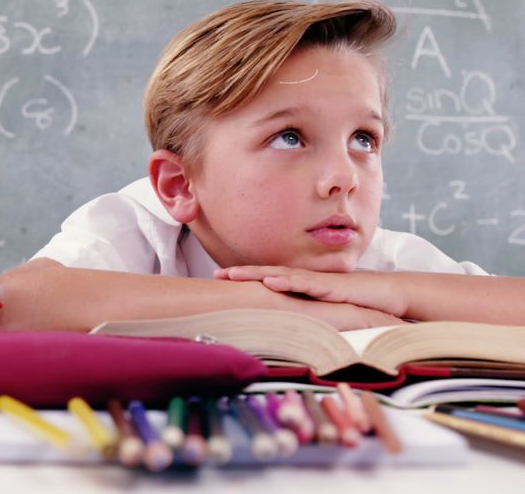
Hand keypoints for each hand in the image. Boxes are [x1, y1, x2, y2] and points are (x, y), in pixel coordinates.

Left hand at [215, 266, 407, 318]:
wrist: (388, 295)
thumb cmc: (355, 303)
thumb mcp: (324, 313)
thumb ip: (305, 316)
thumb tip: (284, 329)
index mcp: (301, 285)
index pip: (267, 280)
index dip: (245, 279)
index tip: (220, 279)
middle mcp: (305, 280)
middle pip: (268, 274)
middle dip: (242, 274)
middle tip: (216, 275)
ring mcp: (317, 281)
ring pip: (282, 275)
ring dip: (257, 274)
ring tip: (234, 274)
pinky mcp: (331, 286)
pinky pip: (306, 283)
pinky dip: (287, 281)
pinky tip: (271, 281)